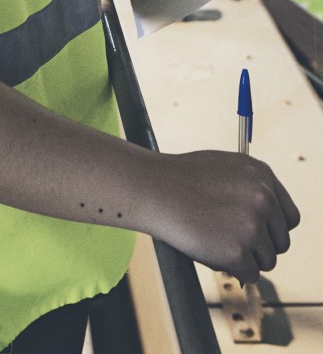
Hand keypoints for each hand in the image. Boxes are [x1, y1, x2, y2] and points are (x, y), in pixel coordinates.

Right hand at [150, 150, 300, 282]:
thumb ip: (250, 187)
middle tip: (232, 241)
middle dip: (260, 246)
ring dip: (246, 259)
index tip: (258, 234)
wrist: (153, 188)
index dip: (273, 229)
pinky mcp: (238, 252)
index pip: (289, 217)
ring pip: (267, 261)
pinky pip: (249, 274)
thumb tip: (266, 216)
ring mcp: (252, 226)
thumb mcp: (224, 167)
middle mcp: (263, 199)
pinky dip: (234, 270)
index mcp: (262, 175)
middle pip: (281, 241)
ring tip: (216, 243)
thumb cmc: (180, 177)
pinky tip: (212, 252)